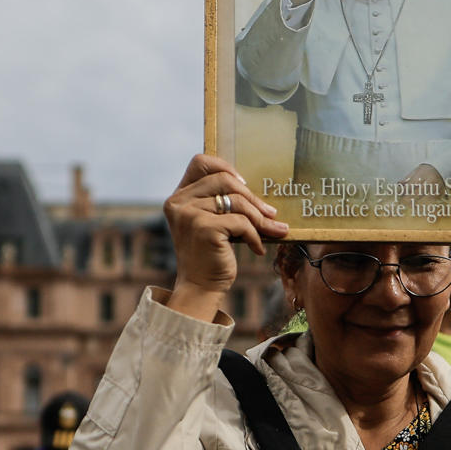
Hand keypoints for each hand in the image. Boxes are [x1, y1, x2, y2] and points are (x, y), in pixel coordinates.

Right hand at [163, 154, 289, 316]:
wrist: (200, 287)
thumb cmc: (209, 255)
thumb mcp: (210, 222)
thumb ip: (220, 202)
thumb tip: (258, 191)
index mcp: (178, 197)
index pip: (201, 162)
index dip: (225, 167)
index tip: (244, 185)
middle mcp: (179, 202)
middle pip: (225, 179)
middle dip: (252, 197)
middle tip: (270, 213)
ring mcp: (190, 214)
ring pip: (237, 201)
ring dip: (260, 218)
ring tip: (272, 231)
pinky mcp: (204, 228)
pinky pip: (242, 222)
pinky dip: (255, 235)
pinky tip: (257, 249)